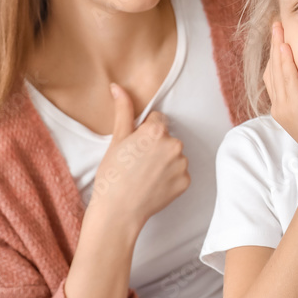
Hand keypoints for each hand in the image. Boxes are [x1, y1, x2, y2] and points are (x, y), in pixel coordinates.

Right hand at [87, 83, 190, 231]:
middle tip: (136, 162)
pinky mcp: (186, 181)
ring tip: (144, 175)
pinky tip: (153, 185)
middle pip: (167, 137)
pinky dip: (169, 178)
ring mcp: (182, 164)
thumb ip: (123, 110)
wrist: (118, 212)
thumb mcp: (116, 139)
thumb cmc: (112, 175)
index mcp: (157, 131)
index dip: (143, 132)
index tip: (134, 147)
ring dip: (164, 161)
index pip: (157, 120)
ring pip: (174, 155)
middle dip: (155, 146)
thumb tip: (117, 86)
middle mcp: (174, 144)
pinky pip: (179, 173)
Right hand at [263, 22, 297, 160]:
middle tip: (275, 25)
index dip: (276, 54)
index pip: (276, 75)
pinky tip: (285, 46)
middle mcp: (279, 105)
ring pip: (275, 70)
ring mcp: (283, 106)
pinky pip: (286, 78)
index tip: (280, 37)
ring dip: (276, 47)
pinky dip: (284, 61)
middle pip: (271, 69)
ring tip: (278, 28)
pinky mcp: (293, 106)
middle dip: (273, 45)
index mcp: (285, 106)